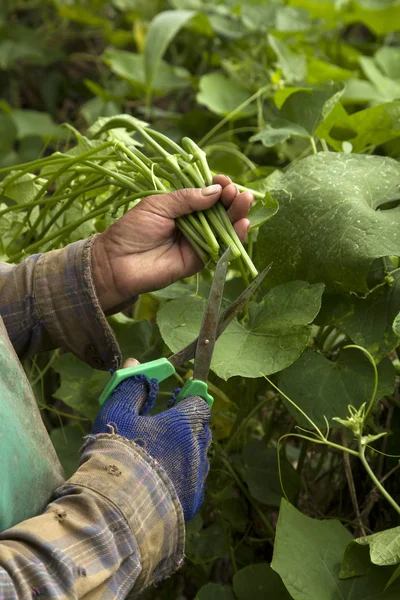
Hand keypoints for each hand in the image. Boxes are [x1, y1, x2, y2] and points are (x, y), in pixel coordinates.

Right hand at [91, 359, 210, 520]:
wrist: (115, 508)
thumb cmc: (115, 452)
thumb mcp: (117, 413)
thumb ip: (131, 387)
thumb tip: (136, 362)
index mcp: (182, 424)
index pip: (199, 404)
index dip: (189, 400)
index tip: (177, 400)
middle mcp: (196, 449)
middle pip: (202, 430)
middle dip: (189, 425)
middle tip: (168, 427)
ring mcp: (197, 477)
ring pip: (199, 456)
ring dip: (187, 452)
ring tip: (163, 455)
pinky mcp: (193, 502)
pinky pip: (194, 482)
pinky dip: (183, 477)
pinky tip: (163, 481)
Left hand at [92, 175, 252, 311]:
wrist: (117, 263)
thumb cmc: (132, 230)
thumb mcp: (158, 205)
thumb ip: (186, 199)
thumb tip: (215, 190)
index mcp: (181, 206)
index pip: (206, 194)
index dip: (217, 187)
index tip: (223, 181)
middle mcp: (192, 223)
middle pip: (220, 210)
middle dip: (231, 199)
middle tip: (237, 192)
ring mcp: (197, 242)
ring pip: (224, 228)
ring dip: (237, 215)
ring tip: (245, 202)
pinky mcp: (199, 261)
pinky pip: (221, 249)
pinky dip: (235, 238)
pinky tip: (243, 225)